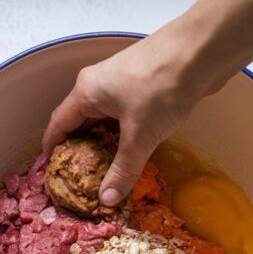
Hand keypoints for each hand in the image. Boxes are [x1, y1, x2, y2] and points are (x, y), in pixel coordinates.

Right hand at [41, 34, 205, 206]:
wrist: (200, 53)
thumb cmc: (161, 88)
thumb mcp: (139, 137)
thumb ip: (122, 170)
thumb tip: (106, 200)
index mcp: (86, 92)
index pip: (58, 124)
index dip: (52, 149)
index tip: (52, 171)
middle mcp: (98, 84)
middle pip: (80, 121)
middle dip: (81, 149)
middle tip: (81, 178)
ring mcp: (121, 81)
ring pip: (104, 117)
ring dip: (104, 141)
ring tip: (105, 169)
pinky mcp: (142, 83)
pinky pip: (123, 113)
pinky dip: (123, 132)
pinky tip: (132, 149)